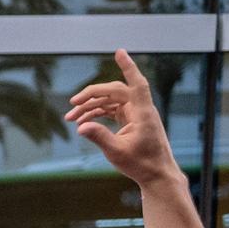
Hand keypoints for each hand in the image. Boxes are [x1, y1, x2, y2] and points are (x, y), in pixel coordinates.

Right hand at [65, 49, 180, 186]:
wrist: (157, 175)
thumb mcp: (116, 152)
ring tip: (71, 118)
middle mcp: (141, 109)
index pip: (136, 83)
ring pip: (111, 101)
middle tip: (72, 104)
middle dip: (92, 95)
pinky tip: (84, 122)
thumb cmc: (141, 164)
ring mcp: (137, 114)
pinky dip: (98, 113)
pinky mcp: (133, 121)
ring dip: (91, 106)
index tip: (119, 52)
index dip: (128, 66)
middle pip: (114, 92)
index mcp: (142, 113)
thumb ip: (98, 137)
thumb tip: (80, 126)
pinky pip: (113, 111)